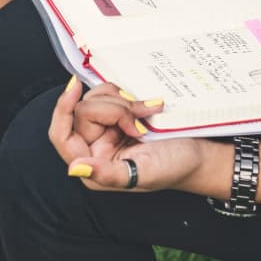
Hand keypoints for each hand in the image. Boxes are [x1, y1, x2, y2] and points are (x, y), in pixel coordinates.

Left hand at [49, 78, 209, 193]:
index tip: (75, 87)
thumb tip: (74, 167)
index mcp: (93, 165)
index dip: (63, 109)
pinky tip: (148, 107)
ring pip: (96, 98)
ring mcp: (106, 128)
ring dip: (123, 101)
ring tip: (147, 114)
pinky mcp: (118, 114)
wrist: (198, 153)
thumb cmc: (173, 167)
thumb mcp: (142, 174)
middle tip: (139, 122)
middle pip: (84, 111)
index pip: (62, 135)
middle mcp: (94, 146)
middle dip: (115, 110)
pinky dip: (129, 95)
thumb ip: (107, 174)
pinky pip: (110, 93)